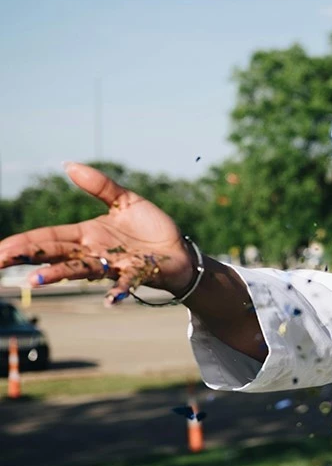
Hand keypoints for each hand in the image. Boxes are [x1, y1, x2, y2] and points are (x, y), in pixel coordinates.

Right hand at [0, 163, 193, 305]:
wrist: (180, 250)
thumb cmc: (151, 228)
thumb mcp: (126, 201)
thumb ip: (100, 186)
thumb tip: (68, 165)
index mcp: (87, 234)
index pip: (48, 237)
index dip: (24, 243)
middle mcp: (95, 252)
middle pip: (56, 254)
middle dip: (28, 258)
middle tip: (0, 263)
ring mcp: (114, 264)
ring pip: (82, 270)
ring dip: (60, 274)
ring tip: (36, 280)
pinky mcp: (137, 273)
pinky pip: (126, 283)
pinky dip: (118, 291)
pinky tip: (111, 300)